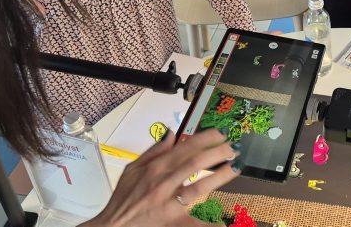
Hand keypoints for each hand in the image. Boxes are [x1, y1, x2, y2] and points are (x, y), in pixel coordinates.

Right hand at [82, 129, 239, 226]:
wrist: (113, 226)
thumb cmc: (123, 199)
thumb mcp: (133, 169)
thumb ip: (154, 150)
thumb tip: (172, 133)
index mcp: (155, 168)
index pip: (185, 147)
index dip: (206, 138)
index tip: (221, 133)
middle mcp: (163, 183)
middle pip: (195, 163)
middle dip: (218, 152)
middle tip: (234, 147)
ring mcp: (168, 203)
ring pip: (199, 187)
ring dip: (220, 176)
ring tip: (236, 167)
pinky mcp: (173, 222)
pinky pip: (194, 223)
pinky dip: (209, 224)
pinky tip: (224, 222)